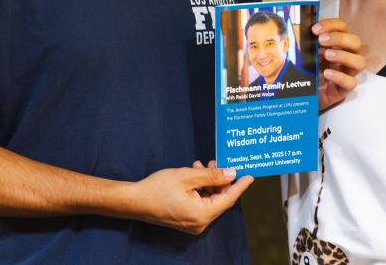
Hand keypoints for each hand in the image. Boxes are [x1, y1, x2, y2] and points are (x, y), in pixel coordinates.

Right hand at [127, 165, 252, 233]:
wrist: (135, 201)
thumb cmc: (159, 188)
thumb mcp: (188, 176)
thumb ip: (212, 176)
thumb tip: (231, 174)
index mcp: (202, 214)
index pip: (228, 199)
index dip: (240, 186)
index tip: (250, 176)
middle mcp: (200, 223)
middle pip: (219, 200)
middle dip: (220, 180)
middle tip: (217, 162)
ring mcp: (192, 223)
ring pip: (209, 200)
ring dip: (208, 183)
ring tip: (201, 165)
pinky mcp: (185, 220)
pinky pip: (200, 203)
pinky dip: (200, 189)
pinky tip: (194, 174)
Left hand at [313, 18, 365, 110]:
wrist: (300, 94)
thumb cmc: (306, 71)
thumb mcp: (304, 51)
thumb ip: (306, 37)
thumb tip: (305, 21)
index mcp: (336, 44)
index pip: (342, 27)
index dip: (331, 25)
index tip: (315, 29)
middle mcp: (345, 56)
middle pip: (356, 42)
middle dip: (340, 38)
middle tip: (322, 40)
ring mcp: (346, 72)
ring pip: (360, 62)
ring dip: (344, 56)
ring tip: (327, 55)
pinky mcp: (343, 89)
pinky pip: (351, 83)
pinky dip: (340, 77)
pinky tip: (327, 74)